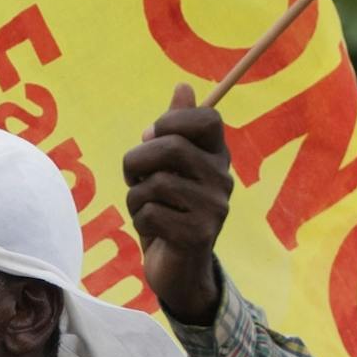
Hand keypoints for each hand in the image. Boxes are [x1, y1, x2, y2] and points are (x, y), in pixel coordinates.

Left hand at [122, 84, 232, 324]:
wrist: (179, 268)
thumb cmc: (170, 211)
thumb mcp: (170, 168)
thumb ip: (174, 131)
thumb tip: (183, 87)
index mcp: (217, 156)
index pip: (208, 119)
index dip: (172, 120)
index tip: (152, 136)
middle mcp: (222, 179)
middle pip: (171, 147)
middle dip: (137, 160)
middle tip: (134, 175)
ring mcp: (213, 208)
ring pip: (156, 183)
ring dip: (135, 196)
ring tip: (144, 207)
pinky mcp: (198, 235)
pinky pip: (151, 213)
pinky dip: (139, 220)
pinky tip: (151, 229)